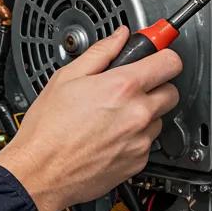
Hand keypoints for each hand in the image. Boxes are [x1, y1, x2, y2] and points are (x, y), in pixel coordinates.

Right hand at [0, 27, 181, 210]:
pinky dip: (135, 137)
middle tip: (132, 86)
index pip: (170, 62)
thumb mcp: (66, 77)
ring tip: (114, 115)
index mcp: (122, 87)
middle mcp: (138, 114)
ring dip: (145, 113)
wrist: (40, 173)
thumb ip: (101, 52)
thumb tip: (119, 37)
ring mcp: (140, 141)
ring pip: (160, 118)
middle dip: (156, 85)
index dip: (163, 55)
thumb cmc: (48, 129)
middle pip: (172, 91)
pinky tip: (110, 135)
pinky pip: (148, 142)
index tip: (157, 56)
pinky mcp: (138, 162)